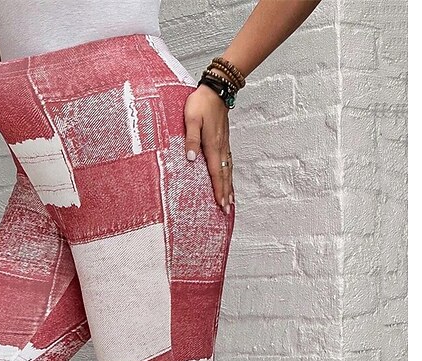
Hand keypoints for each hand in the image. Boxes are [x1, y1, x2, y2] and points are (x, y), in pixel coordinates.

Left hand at [183, 84, 234, 212]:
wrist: (217, 89)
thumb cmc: (201, 103)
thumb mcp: (191, 119)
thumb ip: (191, 139)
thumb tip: (191, 159)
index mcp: (212, 145)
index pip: (216, 173)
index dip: (218, 190)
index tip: (221, 204)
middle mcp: (221, 147)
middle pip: (224, 175)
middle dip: (226, 193)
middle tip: (226, 210)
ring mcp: (224, 144)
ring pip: (228, 170)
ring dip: (229, 186)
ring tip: (230, 200)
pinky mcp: (224, 140)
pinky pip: (228, 162)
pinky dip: (229, 174)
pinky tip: (228, 178)